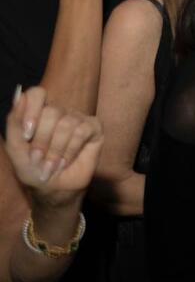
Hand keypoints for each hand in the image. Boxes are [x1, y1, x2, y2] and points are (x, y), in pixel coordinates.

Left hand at [5, 87, 102, 206]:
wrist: (52, 188)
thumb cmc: (32, 168)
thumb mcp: (15, 148)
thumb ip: (14, 121)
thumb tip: (18, 93)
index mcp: (39, 112)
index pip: (36, 94)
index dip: (31, 110)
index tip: (27, 135)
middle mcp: (60, 112)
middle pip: (51, 111)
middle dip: (42, 140)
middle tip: (38, 159)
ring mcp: (78, 118)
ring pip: (67, 123)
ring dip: (56, 150)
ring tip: (52, 165)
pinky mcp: (94, 128)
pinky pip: (82, 131)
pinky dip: (70, 150)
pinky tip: (66, 161)